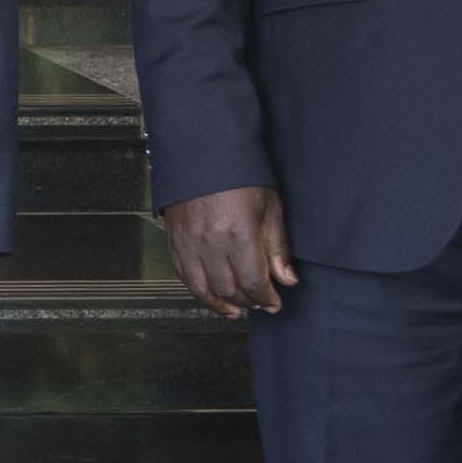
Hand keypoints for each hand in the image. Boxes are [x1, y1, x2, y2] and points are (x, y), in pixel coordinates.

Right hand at [163, 185, 295, 319]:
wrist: (204, 152)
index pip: (254, 282)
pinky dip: (198, 290)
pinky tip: (210, 294)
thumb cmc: (239, 175)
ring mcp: (188, 242)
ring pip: (203, 288)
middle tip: (259, 305)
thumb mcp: (270, 208)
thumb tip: (287, 279)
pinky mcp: (174, 239)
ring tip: (235, 310)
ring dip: (221, 305)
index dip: (267, 299)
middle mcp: (210, 242)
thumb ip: (277, 248)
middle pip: (229, 289)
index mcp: (238, 234)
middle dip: (248, 303)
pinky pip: (183, 275)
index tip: (275, 303)